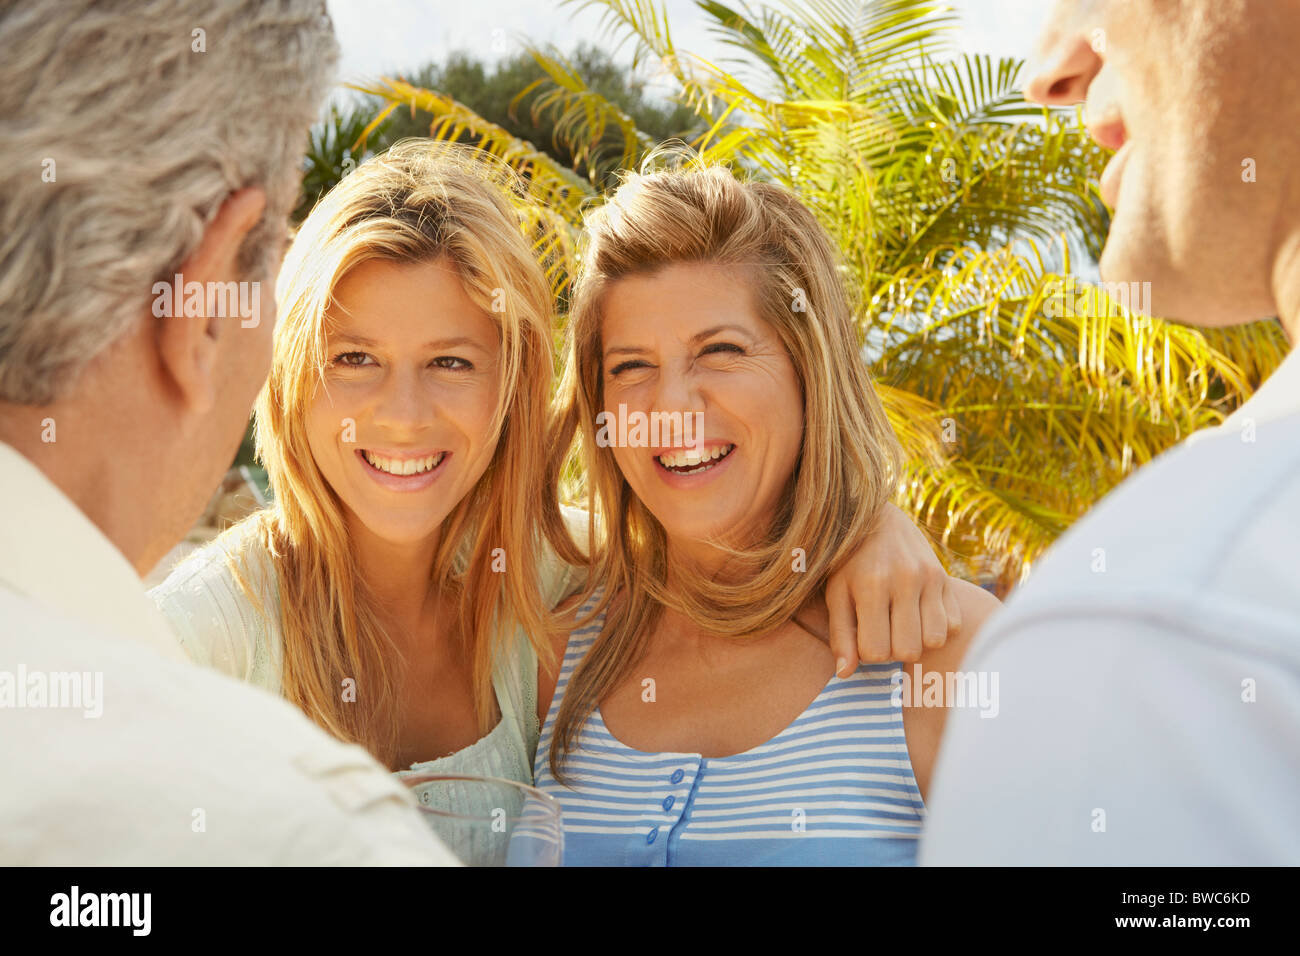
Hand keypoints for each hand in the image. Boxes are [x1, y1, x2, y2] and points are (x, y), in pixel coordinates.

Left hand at [799, 503, 961, 675]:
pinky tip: (919, 613)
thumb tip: (845, 674)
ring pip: (934, 641)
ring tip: (901, 623)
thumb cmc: (847, 561)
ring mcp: (930, 578)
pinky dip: (937, 627)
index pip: (876, 652)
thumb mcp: (835, 594)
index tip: (863, 634)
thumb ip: (840, 635)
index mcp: (871, 585)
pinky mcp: (947, 577)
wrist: (875, 516)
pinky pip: (953, 625)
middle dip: (893, 648)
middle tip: (883, 629)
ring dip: (917, 640)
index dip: (868, 652)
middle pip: (909, 650)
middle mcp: (905, 580)